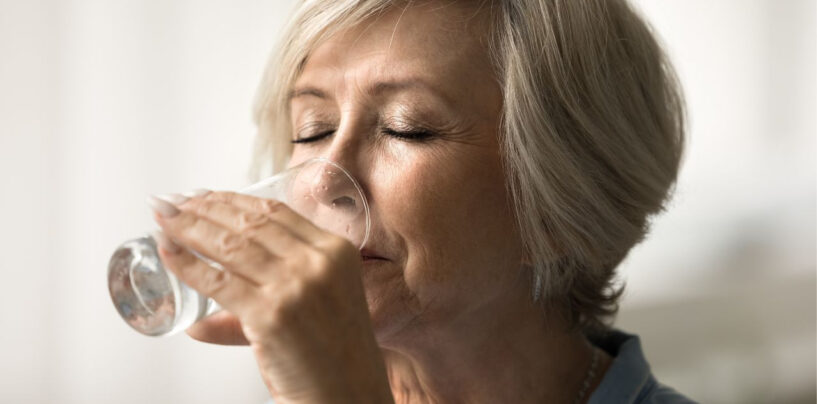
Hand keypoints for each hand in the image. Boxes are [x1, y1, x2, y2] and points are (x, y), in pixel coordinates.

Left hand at [148, 191, 392, 402]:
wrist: (349, 395)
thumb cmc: (333, 357)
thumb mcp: (319, 305)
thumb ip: (266, 301)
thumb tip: (200, 322)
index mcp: (336, 251)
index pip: (275, 212)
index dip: (232, 199)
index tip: (203, 196)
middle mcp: (318, 262)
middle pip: (249, 223)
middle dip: (202, 208)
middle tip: (172, 203)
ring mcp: (295, 287)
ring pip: (231, 246)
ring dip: (189, 228)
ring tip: (164, 220)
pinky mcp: (271, 316)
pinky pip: (218, 282)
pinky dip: (187, 265)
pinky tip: (169, 254)